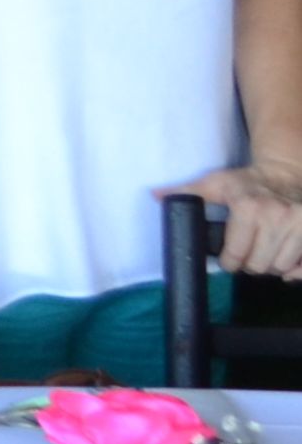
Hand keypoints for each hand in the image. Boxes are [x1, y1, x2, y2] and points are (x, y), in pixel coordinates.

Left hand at [174, 167, 301, 276]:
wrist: (285, 174)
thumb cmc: (246, 182)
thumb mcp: (215, 183)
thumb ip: (186, 191)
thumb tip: (156, 196)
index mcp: (249, 207)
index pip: (236, 254)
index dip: (228, 262)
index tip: (227, 259)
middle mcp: (278, 216)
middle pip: (258, 265)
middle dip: (247, 265)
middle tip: (244, 255)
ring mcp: (300, 224)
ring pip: (280, 267)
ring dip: (269, 266)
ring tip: (262, 253)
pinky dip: (295, 270)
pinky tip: (284, 263)